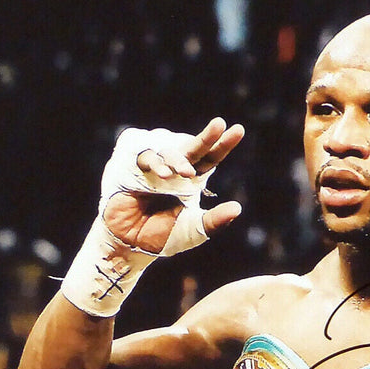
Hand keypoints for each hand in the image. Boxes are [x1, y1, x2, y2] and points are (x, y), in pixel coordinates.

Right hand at [102, 118, 244, 254]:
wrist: (130, 244)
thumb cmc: (162, 236)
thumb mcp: (193, 230)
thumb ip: (214, 221)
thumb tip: (238, 208)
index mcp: (191, 178)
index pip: (210, 157)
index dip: (223, 144)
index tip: (239, 129)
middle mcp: (174, 168)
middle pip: (193, 147)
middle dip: (206, 136)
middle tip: (219, 124)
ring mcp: (152, 165)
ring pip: (168, 150)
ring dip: (177, 159)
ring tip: (186, 174)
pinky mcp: (130, 166)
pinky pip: (143, 154)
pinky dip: (154, 160)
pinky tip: (162, 174)